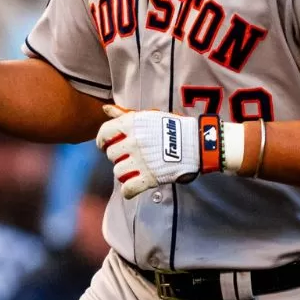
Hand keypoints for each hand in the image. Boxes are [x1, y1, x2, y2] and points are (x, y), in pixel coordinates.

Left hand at [96, 105, 215, 196]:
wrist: (196, 142)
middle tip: (131, 157)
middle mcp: (133, 141)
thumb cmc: (172, 127)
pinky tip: (134, 186)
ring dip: (125, 173)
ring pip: (118, 172)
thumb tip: (105, 109)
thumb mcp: (148, 116)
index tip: (106, 146)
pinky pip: (127, 189)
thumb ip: (123, 114)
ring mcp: (140, 160)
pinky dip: (129, 190)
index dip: (103, 142)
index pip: (104, 134)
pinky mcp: (148, 177)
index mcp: (131, 124)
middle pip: (111, 155)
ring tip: (136, 170)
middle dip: (119, 157)